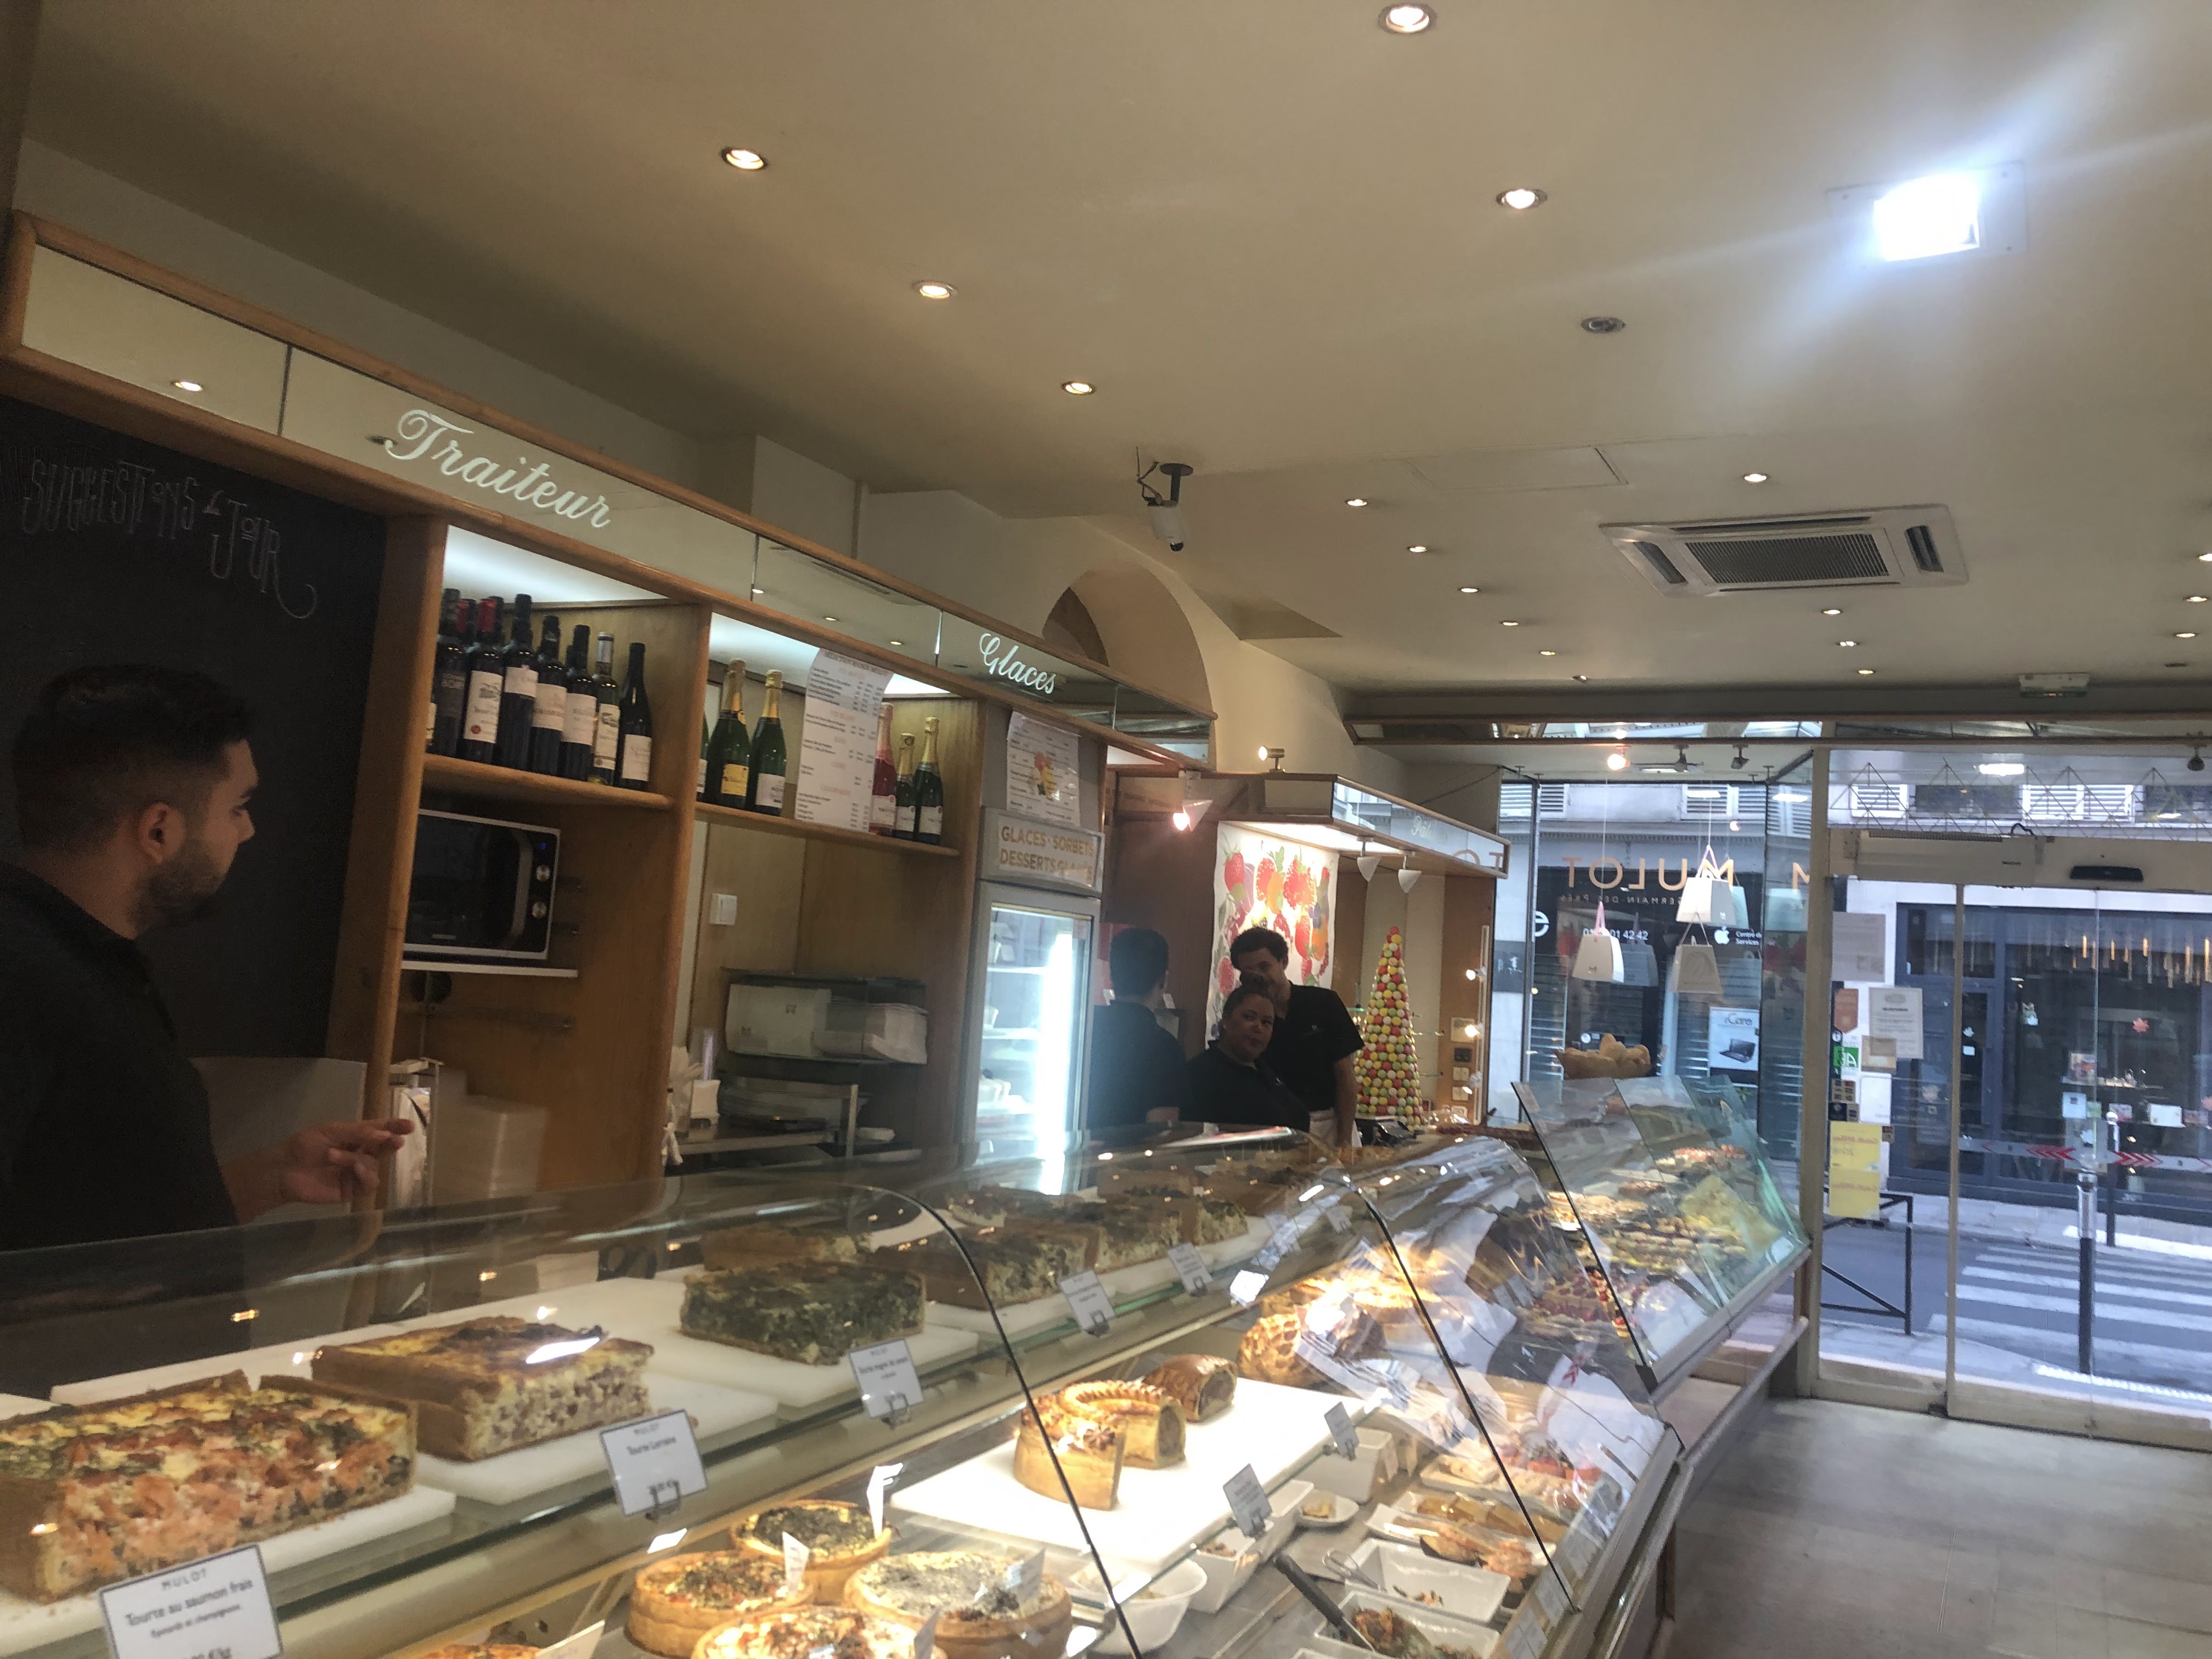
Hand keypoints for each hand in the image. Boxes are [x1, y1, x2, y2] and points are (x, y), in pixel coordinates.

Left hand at [275, 1118, 414, 1206]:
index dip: (394, 1127)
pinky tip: (353, 1169)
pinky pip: (369, 1183)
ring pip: (374, 1165)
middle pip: (383, 1147)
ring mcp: (355, 1173)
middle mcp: (358, 1153)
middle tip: (397, 1139)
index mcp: (353, 1136)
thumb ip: (359, 1133)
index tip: (409, 1126)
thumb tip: (384, 1135)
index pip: (378, 1130)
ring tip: (335, 1156)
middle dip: (391, 1142)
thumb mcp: (331, 1131)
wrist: (284, 1170)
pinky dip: (364, 1174)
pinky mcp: (351, 1190)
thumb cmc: (303, 1146)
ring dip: (359, 1159)